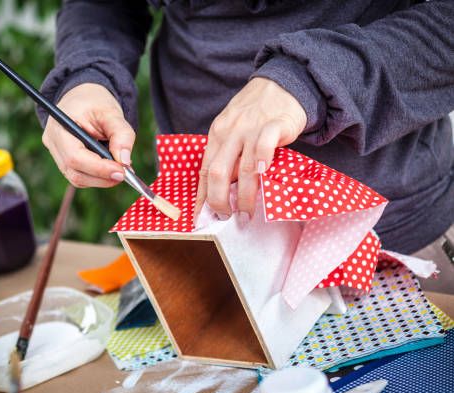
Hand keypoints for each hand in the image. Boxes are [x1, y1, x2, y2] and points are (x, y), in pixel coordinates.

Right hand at [42, 83, 134, 187]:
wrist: (82, 97)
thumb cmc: (95, 102)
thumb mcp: (112, 112)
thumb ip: (122, 134)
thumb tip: (124, 161)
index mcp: (60, 126)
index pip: (75, 157)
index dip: (99, 168)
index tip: (122, 172)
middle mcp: (52, 142)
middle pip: (75, 172)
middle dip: (102, 177)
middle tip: (125, 174)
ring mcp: (56, 153)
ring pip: (77, 178)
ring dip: (101, 179)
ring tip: (120, 169)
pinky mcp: (63, 161)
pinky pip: (79, 176)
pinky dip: (97, 177)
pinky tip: (110, 168)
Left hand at [194, 77, 306, 219]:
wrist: (283, 83)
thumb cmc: (257, 112)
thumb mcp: (233, 129)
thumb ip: (228, 154)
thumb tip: (223, 190)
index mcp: (217, 135)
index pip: (204, 171)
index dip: (201, 197)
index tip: (201, 218)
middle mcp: (229, 133)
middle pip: (217, 173)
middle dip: (218, 201)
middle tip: (225, 218)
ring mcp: (251, 129)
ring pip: (242, 168)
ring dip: (244, 196)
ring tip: (246, 214)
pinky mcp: (274, 125)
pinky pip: (264, 145)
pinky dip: (262, 162)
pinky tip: (265, 177)